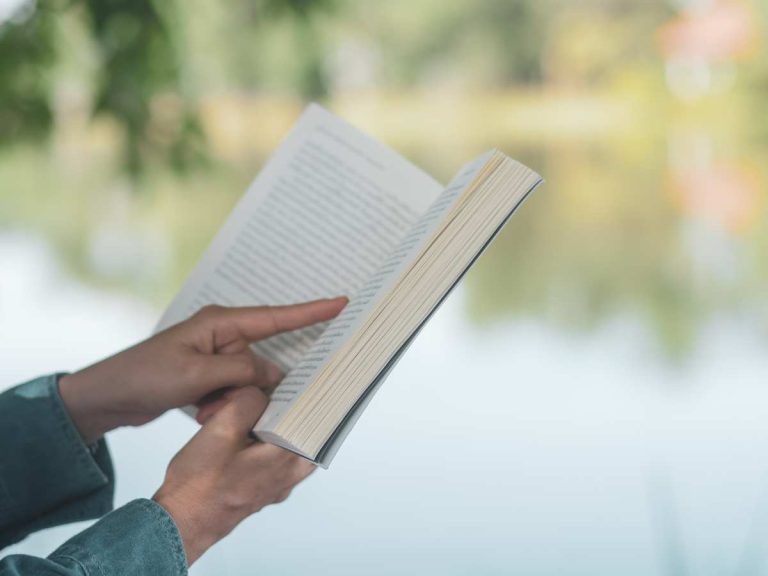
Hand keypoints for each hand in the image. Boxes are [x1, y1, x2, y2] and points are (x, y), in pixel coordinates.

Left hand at [59, 297, 346, 442]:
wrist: (110, 395)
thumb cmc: (146, 376)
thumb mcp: (196, 374)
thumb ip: (240, 370)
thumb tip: (274, 373)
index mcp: (221, 323)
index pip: (276, 317)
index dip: (311, 312)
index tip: (342, 302)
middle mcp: (224, 335)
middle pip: (264, 356)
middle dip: (259, 381)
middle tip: (238, 394)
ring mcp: (217, 356)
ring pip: (251, 379)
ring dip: (235, 398)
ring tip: (203, 407)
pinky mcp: (211, 375)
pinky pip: (236, 389)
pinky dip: (226, 404)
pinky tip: (202, 411)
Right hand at [153, 386, 315, 564]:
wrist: (181, 523)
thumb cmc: (199, 485)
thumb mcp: (222, 429)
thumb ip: (249, 402)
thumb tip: (260, 394)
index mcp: (286, 459)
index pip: (311, 418)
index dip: (297, 397)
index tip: (289, 383)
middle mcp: (288, 475)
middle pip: (303, 431)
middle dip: (286, 410)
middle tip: (271, 395)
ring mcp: (276, 485)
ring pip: (288, 444)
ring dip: (272, 425)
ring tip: (250, 413)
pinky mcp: (261, 489)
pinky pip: (274, 458)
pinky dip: (263, 442)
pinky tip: (243, 433)